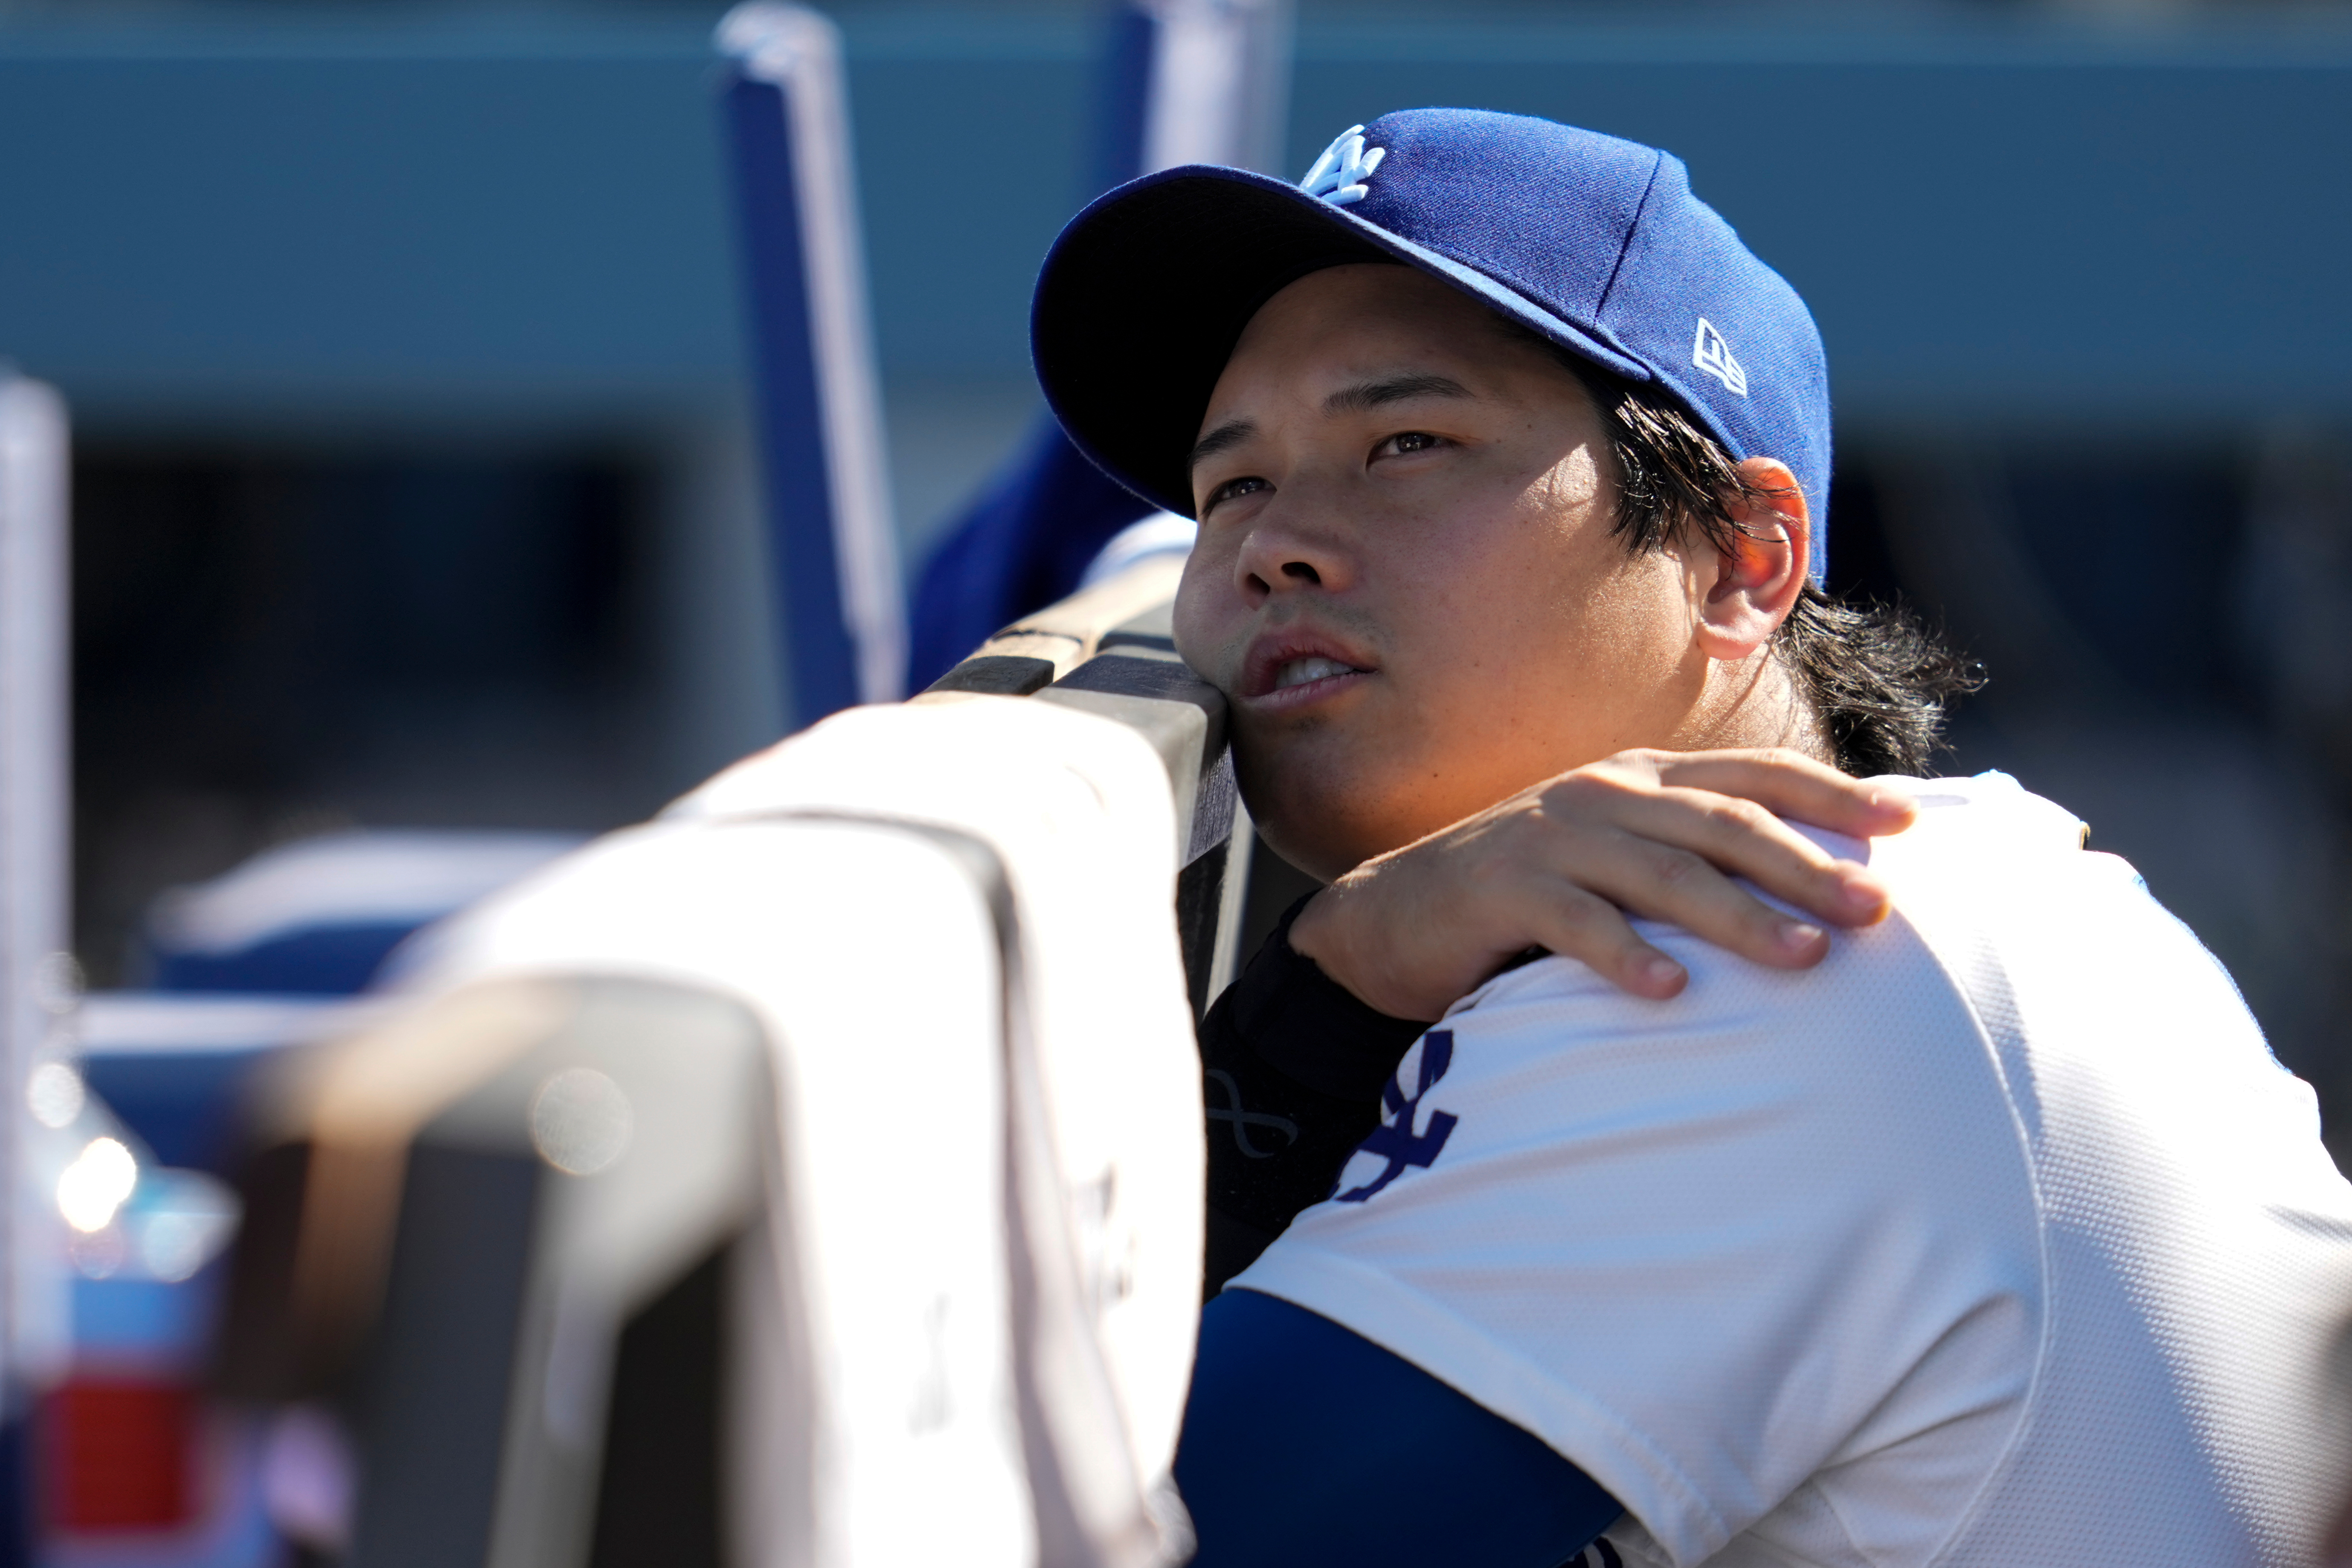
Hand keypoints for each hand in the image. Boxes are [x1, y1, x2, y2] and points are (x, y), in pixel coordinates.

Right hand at [1285, 748, 1916, 1018]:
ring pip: (1661, 872)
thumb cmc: (1523, 895)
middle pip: (1722, 823)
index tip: (1909, 824)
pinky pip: (1575, 923)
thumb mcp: (1612, 856)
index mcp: (1639, 780)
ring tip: (1802, 958)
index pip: (1752, 776)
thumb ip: (1687, 854)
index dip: (1831, 796)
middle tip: (1875, 910)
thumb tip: (1803, 885)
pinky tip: (1670, 992)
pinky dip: (1625, 956)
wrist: (1392, 913)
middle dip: (1805, 864)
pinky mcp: (1504, 889)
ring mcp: (1551, 839)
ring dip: (1737, 916)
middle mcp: (1603, 795)